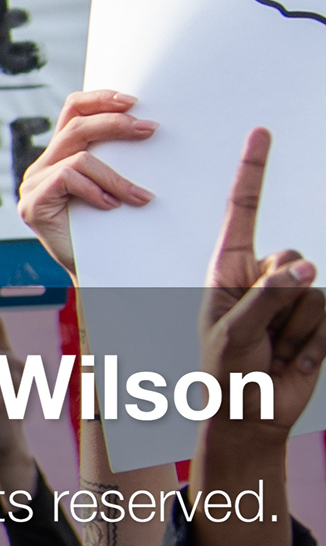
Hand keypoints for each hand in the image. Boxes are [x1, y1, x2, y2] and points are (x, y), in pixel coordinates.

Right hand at [14, 87, 154, 275]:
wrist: (101, 273)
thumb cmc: (114, 229)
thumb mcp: (117, 184)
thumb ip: (119, 159)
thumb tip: (153, 126)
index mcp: (61, 155)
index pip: (73, 111)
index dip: (100, 99)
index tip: (134, 101)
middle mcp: (41, 166)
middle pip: (77, 126)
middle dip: (116, 124)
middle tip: (150, 131)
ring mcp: (32, 186)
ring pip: (79, 157)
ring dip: (117, 176)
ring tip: (142, 197)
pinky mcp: (31, 206)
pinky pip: (68, 180)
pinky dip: (96, 191)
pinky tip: (111, 207)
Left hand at [195, 132, 325, 545]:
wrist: (251, 412)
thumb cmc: (228, 370)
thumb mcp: (234, 332)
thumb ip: (267, 295)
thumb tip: (307, 266)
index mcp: (228, 270)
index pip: (244, 212)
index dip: (253, 172)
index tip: (260, 133)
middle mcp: (262, 275)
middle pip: (290, 258)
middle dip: (279, 297)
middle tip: (260, 334)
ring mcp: (292, 294)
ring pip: (313, 286)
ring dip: (295, 323)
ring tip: (273, 347)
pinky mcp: (318, 315)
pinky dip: (313, 336)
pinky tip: (294, 355)